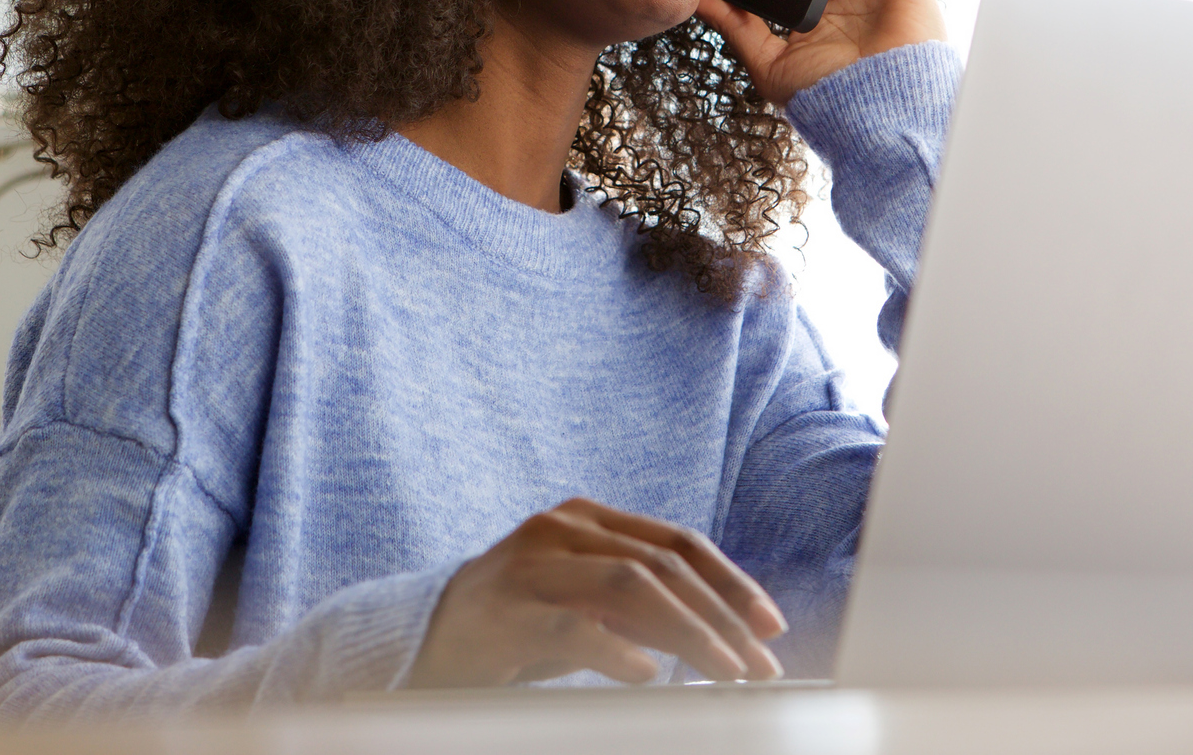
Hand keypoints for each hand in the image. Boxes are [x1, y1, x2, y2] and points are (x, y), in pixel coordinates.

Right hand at [407, 497, 787, 687]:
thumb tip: (725, 635)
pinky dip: (616, 649)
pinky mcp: (503, 611)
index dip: (731, 581)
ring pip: (630, 584)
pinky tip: (646, 673)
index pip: (677, 542)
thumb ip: (641, 606)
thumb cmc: (517, 625)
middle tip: (758, 665)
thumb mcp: (586, 606)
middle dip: (721, 617)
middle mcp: (562, 529)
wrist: (422, 640)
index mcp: (588, 519)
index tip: (770, 625)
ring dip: (688, 631)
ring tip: (723, 670)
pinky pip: (571, 625)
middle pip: (663, 565)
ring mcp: (530, 564)